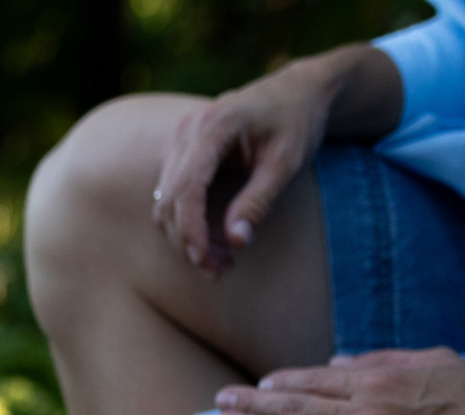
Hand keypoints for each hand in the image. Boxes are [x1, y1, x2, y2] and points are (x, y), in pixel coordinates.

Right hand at [153, 58, 338, 274]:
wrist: (298, 92)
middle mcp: (187, 130)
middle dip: (189, 242)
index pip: (187, 187)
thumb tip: (236, 242)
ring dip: (186, 237)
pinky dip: (187, 223)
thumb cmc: (297, 123)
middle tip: (220, 271)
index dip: (191, 230)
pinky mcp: (181, 152)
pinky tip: (214, 239)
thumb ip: (259, 201)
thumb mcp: (287, 163)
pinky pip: (171, 196)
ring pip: (166, 202)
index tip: (205, 262)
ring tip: (221, 261)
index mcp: (214, 126)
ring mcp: (179, 140)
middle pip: (170, 200)